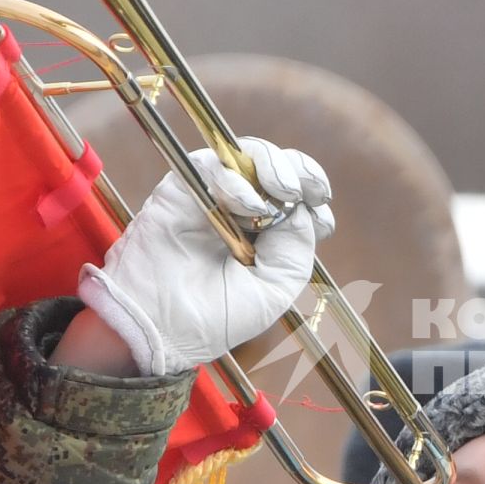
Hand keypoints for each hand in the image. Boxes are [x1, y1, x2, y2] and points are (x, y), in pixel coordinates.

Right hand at [79, 138, 333, 375]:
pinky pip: (212, 166)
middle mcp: (242, 210)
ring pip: (248, 156)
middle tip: (310, 191)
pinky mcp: (182, 189)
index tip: (322, 208)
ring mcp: (213, 197)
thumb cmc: (215, 316)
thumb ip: (295, 248)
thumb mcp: (274, 288)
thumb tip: (301, 207)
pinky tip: (251, 206)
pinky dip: (237, 180)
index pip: (299, 196)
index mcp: (267, 234)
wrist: (162, 328)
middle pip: (277, 168)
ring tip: (284, 192)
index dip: (314, 192)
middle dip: (301, 172)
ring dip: (274, 167)